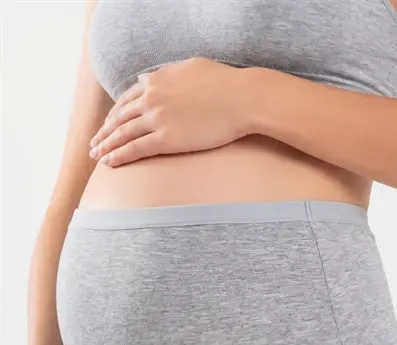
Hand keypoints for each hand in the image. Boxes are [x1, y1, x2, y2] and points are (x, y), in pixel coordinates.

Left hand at [88, 57, 253, 165]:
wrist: (241, 98)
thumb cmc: (224, 83)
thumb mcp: (191, 68)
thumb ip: (167, 74)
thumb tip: (150, 78)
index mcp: (156, 81)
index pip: (127, 99)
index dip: (114, 114)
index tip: (108, 124)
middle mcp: (151, 98)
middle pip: (119, 117)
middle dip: (105, 132)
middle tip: (94, 143)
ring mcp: (157, 118)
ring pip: (123, 133)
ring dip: (106, 146)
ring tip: (96, 155)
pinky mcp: (166, 138)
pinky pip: (135, 149)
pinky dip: (119, 156)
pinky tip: (109, 163)